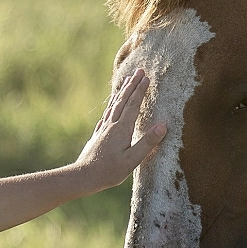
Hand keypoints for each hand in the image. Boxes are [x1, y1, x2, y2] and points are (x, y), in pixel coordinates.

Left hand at [75, 69, 165, 190]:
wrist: (83, 176)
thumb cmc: (109, 171)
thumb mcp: (132, 160)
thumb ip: (147, 142)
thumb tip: (163, 126)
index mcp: (121, 129)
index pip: (133, 105)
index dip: (140, 91)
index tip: (147, 77)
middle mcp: (111, 125)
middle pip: (123, 100)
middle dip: (132, 85)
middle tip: (139, 71)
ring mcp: (103, 129)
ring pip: (114, 105)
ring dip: (122, 92)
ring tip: (127, 82)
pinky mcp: (98, 135)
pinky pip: (107, 114)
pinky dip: (112, 105)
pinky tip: (111, 106)